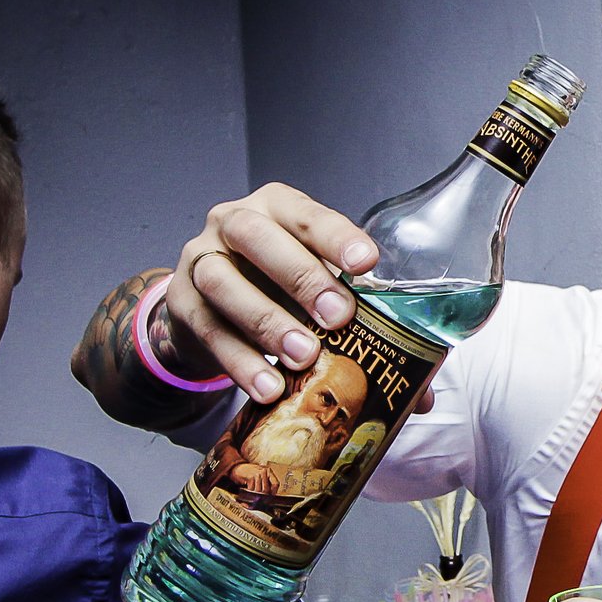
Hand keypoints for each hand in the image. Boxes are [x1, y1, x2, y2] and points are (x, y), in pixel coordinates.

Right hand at [159, 183, 378, 403]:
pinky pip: (207, 329)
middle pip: (257, 236)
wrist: (208, 309)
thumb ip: (367, 329)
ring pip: (223, 281)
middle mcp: (232, 223)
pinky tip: (268, 387)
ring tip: (303, 358)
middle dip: (301, 276)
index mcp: (277, 209)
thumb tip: (421, 391)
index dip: (335, 236)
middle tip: (338, 317)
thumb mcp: (318, 295)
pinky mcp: (181, 303)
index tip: (367, 263)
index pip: (306, 213)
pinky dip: (240, 361)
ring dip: (267, 322)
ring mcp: (200, 260)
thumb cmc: (276, 291)